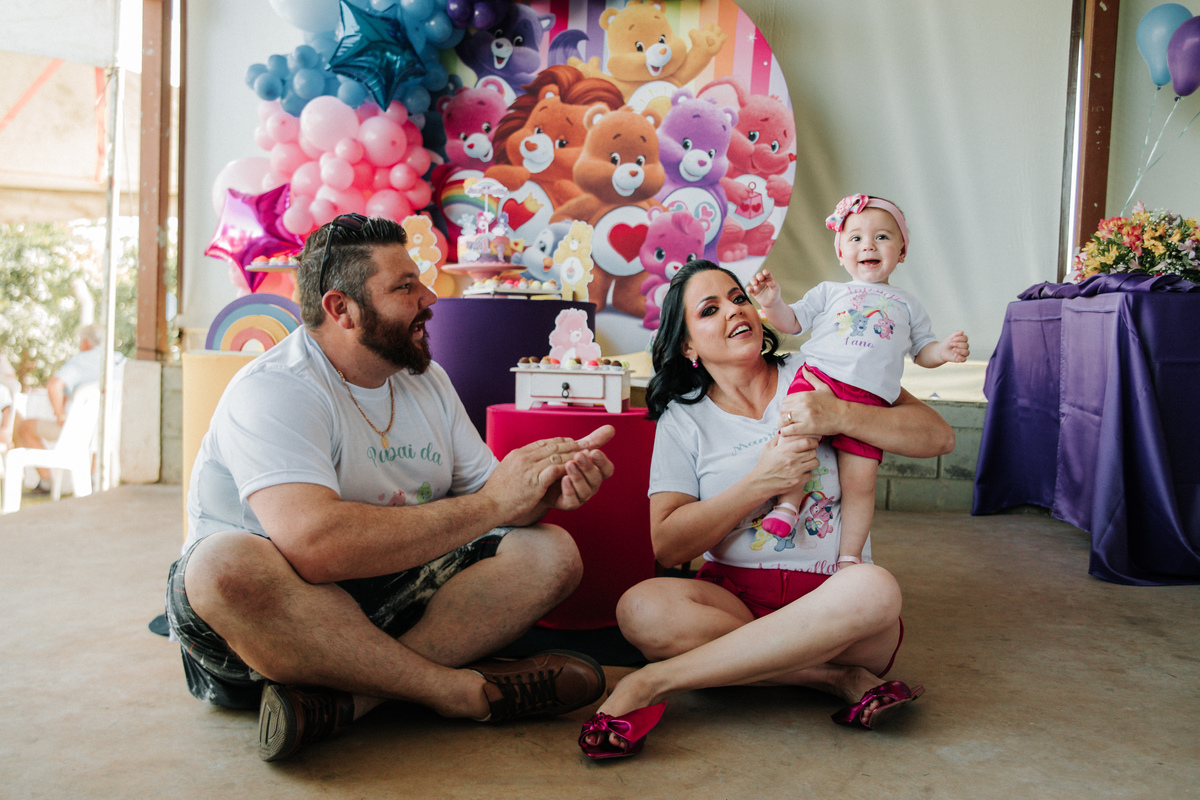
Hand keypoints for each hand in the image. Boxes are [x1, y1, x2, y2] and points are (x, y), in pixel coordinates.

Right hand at [484, 426, 614, 518]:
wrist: (489, 505)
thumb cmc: (498, 493)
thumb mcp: (507, 471)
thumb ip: (519, 465)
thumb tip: (528, 463)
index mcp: (518, 454)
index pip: (543, 443)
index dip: (559, 441)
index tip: (570, 441)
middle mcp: (524, 457)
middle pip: (553, 446)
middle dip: (571, 444)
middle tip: (586, 444)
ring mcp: (529, 468)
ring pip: (557, 455)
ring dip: (573, 454)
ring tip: (586, 455)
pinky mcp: (535, 481)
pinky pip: (556, 470)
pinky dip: (568, 467)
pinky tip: (577, 469)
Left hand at [541, 427, 615, 511]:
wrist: (542, 481)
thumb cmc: (563, 465)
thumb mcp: (577, 451)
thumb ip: (593, 441)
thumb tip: (610, 428)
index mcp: (596, 472)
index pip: (607, 469)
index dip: (602, 461)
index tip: (595, 452)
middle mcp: (591, 485)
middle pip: (596, 479)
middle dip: (588, 466)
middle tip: (579, 455)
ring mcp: (580, 496)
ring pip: (585, 490)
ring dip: (578, 477)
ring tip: (569, 465)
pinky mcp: (568, 504)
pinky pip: (572, 500)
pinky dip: (569, 489)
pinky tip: (564, 479)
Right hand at [746, 269, 783, 309]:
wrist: (771, 303)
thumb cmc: (774, 294)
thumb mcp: (776, 289)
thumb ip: (774, 284)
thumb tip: (769, 282)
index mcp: (768, 278)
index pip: (767, 274)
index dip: (766, 272)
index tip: (765, 272)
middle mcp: (762, 281)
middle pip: (759, 275)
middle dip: (759, 276)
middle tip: (760, 278)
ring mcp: (757, 286)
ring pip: (753, 280)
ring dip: (753, 281)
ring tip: (755, 283)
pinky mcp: (753, 291)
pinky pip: (749, 289)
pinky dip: (748, 288)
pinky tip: (750, 289)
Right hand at [750, 429, 819, 495]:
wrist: (761, 483)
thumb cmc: (764, 464)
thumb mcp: (768, 448)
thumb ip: (777, 438)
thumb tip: (785, 429)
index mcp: (785, 450)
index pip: (807, 442)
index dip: (812, 442)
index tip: (812, 443)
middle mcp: (792, 460)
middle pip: (813, 452)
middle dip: (812, 451)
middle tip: (807, 453)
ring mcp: (796, 471)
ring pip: (815, 463)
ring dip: (811, 462)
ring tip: (805, 462)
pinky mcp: (798, 481)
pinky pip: (811, 474)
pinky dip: (807, 473)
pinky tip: (801, 472)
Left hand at [780, 375, 845, 438]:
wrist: (844, 416)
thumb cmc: (834, 402)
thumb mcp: (823, 387)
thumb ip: (812, 378)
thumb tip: (804, 368)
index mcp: (805, 395)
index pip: (785, 400)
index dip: (784, 406)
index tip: (787, 411)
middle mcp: (803, 404)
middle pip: (783, 410)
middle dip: (783, 415)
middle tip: (785, 419)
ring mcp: (805, 416)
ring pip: (784, 419)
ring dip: (782, 424)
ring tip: (785, 426)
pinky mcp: (807, 427)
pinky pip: (789, 430)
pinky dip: (785, 432)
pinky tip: (787, 432)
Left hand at [939, 331, 969, 362]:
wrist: (941, 351)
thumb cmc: (947, 344)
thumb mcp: (950, 338)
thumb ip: (956, 334)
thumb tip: (962, 332)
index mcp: (963, 341)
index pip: (965, 338)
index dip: (960, 338)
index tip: (953, 339)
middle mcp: (964, 347)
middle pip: (966, 345)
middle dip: (959, 344)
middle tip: (951, 344)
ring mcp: (962, 353)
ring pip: (967, 352)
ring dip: (961, 351)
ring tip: (954, 350)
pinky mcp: (960, 359)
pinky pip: (964, 359)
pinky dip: (961, 358)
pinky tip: (956, 356)